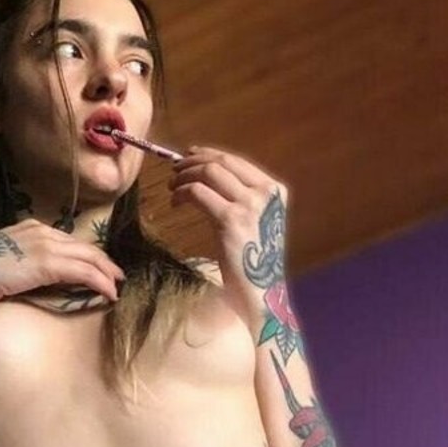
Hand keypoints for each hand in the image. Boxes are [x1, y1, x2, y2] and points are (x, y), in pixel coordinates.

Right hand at [0, 219, 126, 306]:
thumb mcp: (3, 260)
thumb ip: (23, 260)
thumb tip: (36, 274)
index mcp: (30, 228)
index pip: (67, 241)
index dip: (86, 254)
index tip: (98, 266)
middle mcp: (42, 231)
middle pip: (83, 246)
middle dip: (103, 262)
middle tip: (117, 276)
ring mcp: (46, 245)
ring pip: (89, 257)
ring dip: (106, 273)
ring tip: (116, 286)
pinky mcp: (48, 263)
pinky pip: (83, 272)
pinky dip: (100, 282)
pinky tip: (110, 293)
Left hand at [168, 146, 292, 307]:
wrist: (261, 293)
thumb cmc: (254, 264)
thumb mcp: (255, 223)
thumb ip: (241, 200)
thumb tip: (208, 177)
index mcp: (275, 191)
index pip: (236, 161)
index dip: (209, 154)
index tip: (190, 155)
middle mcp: (266, 193)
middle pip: (221, 162)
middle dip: (193, 161)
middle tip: (175, 170)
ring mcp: (250, 205)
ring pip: (208, 172)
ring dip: (185, 175)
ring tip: (172, 186)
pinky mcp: (231, 219)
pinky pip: (198, 193)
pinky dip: (182, 193)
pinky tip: (175, 202)